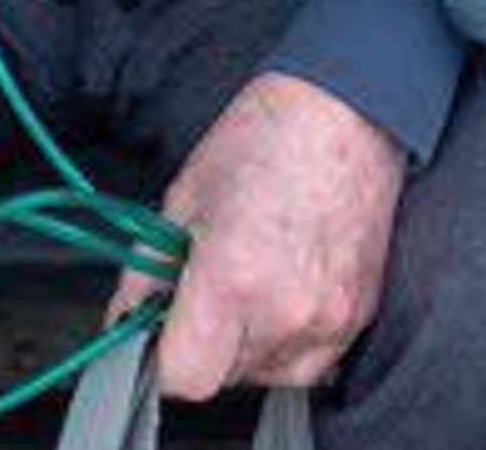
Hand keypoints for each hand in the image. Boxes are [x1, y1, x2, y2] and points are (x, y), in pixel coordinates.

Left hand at [118, 71, 407, 399]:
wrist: (345, 108)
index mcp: (231, 279)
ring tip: (256, 281)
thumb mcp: (182, 199)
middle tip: (212, 286)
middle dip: (207, 343)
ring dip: (250, 345)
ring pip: (267, 374)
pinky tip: (288, 286)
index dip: (166, 357)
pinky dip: (291, 339)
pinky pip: (310, 361)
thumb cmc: (265, 138)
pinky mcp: (359, 315)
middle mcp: (284, 310)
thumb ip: (145, 274)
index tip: (165, 330)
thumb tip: (126, 323)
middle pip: (224, 378)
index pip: (184, 378)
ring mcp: (329, 318)